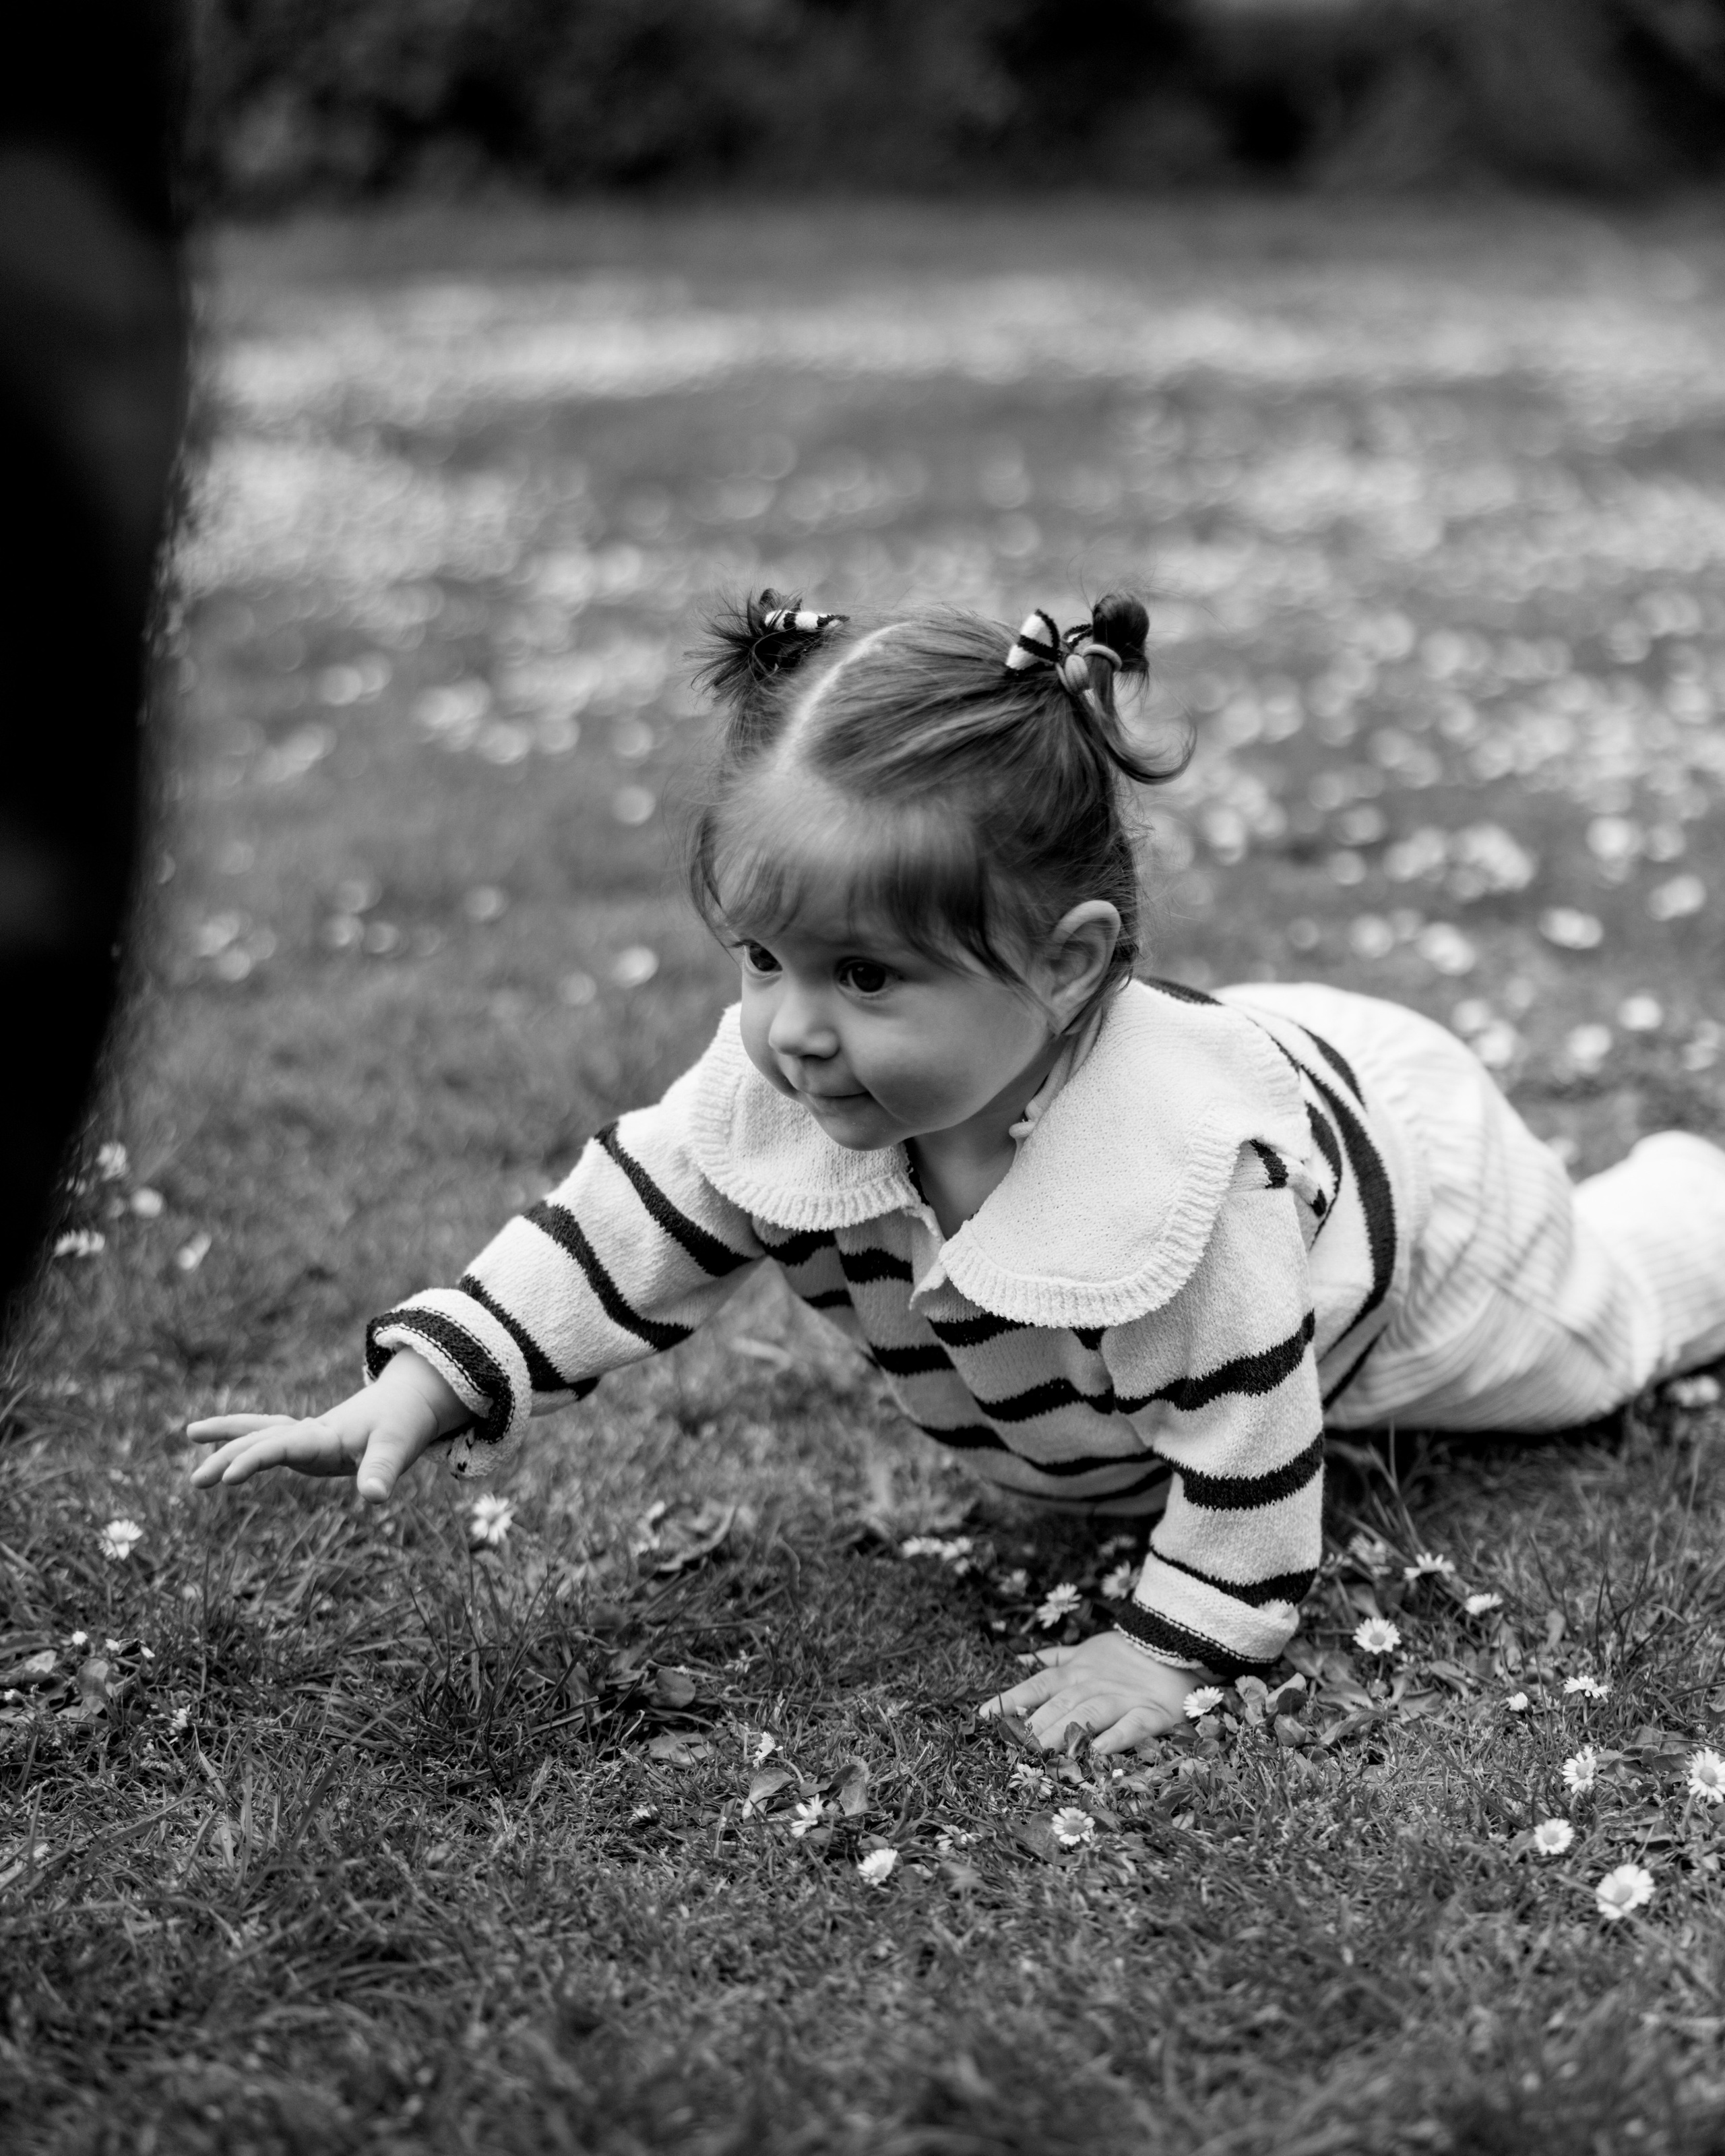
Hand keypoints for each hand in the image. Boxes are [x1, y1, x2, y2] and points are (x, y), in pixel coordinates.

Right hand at [187, 1350, 465, 1503]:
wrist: (409, 1399)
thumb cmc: (403, 1424)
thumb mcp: (398, 1447)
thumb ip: (383, 1471)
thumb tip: (373, 1498)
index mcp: (324, 1435)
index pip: (282, 1446)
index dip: (255, 1460)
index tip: (227, 1477)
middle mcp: (309, 1431)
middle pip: (260, 1440)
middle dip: (227, 1456)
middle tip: (195, 1481)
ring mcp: (306, 1435)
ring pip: (259, 1432)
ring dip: (227, 1438)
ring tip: (189, 1433)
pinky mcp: (307, 1441)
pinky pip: (268, 1439)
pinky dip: (245, 1442)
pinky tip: (227, 1457)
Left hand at [979, 1630, 1208, 1753]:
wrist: (1176, 1645)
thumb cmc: (1125, 1654)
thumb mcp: (1085, 1652)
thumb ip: (1054, 1658)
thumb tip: (1020, 1658)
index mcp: (1075, 1673)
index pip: (1036, 1685)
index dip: (1011, 1699)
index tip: (983, 1716)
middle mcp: (1093, 1685)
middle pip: (1059, 1706)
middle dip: (1036, 1726)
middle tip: (1016, 1748)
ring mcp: (1121, 1698)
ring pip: (1089, 1715)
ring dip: (1067, 1733)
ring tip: (1046, 1752)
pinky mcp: (1151, 1712)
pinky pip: (1132, 1726)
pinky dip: (1117, 1737)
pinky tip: (1100, 1752)